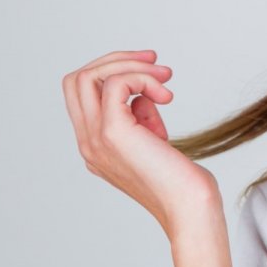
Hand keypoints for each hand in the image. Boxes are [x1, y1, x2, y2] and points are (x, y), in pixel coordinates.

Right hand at [62, 49, 218, 236]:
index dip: (110, 71)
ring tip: (166, 77)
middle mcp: (88, 142)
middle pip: (76, 79)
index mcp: (94, 144)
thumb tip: (139, 94)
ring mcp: (96, 138)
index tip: (150, 69)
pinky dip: (142, 78)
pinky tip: (166, 96)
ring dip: (131, 66)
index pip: (79, 94)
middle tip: (156, 61)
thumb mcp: (154, 140)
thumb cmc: (181, 178)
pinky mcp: (114, 133)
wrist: (190, 206)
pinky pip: (116, 84)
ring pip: (89, 76)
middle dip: (116, 60)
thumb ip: (140, 116)